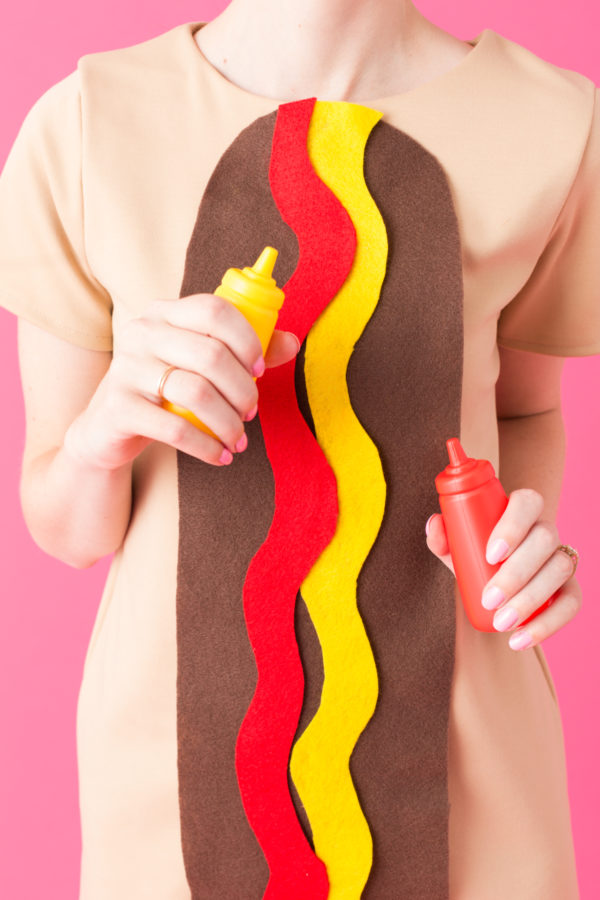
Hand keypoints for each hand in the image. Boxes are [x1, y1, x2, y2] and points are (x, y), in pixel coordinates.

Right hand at [64, 293, 300, 470]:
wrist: (107, 429)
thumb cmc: (164, 391)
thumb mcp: (199, 367)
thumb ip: (244, 352)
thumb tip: (292, 342)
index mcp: (163, 313)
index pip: (214, 309)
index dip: (247, 338)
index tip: (261, 369)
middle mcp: (141, 332)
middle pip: (210, 354)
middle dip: (243, 389)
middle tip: (252, 411)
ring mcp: (126, 368)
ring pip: (196, 392)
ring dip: (229, 421)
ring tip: (239, 438)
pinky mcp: (118, 407)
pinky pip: (175, 428)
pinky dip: (207, 446)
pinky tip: (221, 456)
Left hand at [425, 488, 581, 649]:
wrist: (493, 584)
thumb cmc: (476, 557)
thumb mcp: (457, 549)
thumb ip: (443, 537)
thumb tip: (435, 524)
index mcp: (521, 512)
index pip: (527, 502)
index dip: (513, 525)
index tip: (490, 554)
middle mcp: (546, 532)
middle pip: (545, 539)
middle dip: (517, 572)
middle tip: (489, 598)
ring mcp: (561, 559)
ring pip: (560, 569)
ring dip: (530, 599)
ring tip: (501, 622)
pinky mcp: (569, 589)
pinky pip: (571, 604)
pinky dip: (548, 624)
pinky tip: (519, 639)